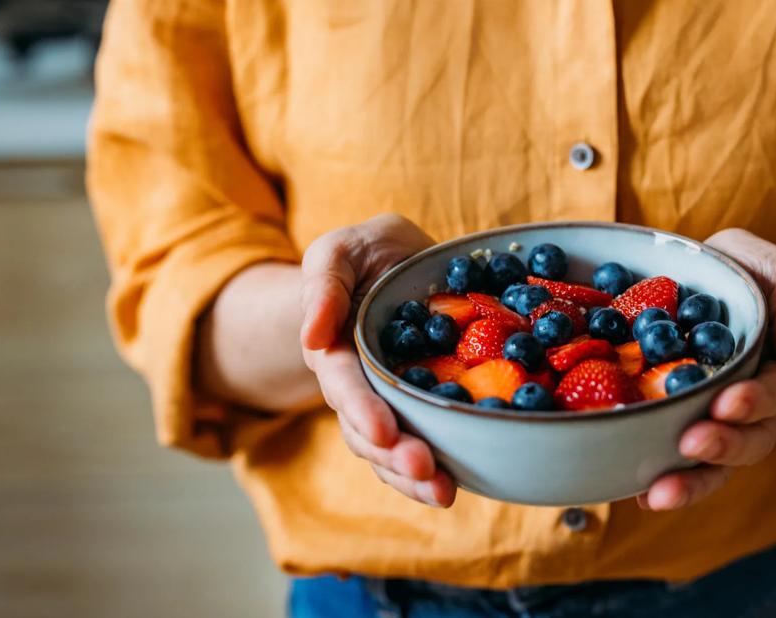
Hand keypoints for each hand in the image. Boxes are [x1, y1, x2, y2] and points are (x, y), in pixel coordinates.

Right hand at [300, 214, 456, 506]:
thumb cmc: (364, 254)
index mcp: (335, 351)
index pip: (344, 386)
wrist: (400, 261)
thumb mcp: (339, 251)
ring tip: (444, 492)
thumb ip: (324, 284)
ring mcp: (392, 402)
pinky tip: (463, 482)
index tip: (383, 431)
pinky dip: (443, 465)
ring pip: (394, 449)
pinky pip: (429, 441)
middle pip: (368, 432)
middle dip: (394, 455)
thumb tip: (312, 336)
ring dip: (415, 477)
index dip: (362, 410)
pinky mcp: (426, 406)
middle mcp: (360, 387)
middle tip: (426, 470)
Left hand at [638, 228, 775, 510]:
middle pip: (749, 441)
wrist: (710, 281)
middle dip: (722, 446)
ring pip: (715, 465)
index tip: (728, 402)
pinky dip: (659, 481)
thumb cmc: (751, 274)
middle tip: (692, 443)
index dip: (754, 402)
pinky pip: (676, 463)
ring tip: (659, 495)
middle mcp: (754, 408)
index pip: (775, 394)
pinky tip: (636, 496)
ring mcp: (718, 422)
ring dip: (691, 482)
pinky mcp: (681, 426)